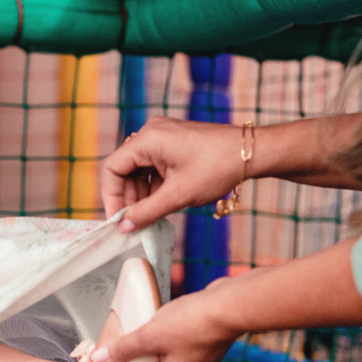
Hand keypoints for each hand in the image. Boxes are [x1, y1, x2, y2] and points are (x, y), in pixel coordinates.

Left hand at [92, 281, 239, 361]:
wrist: (228, 304)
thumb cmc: (193, 326)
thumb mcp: (150, 336)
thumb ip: (124, 348)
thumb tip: (97, 359)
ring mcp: (205, 359)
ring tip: (146, 348)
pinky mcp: (208, 342)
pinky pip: (188, 351)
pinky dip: (174, 345)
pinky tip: (163, 328)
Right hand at [101, 117, 248, 231]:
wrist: (251, 152)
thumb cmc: (217, 168)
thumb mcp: (178, 196)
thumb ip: (146, 212)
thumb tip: (124, 227)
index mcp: (148, 140)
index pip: (112, 169)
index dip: (111, 197)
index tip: (117, 221)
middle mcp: (151, 133)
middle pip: (124, 169)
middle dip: (128, 198)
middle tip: (134, 223)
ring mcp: (163, 136)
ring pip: (139, 170)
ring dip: (142, 194)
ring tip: (150, 216)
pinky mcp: (173, 143)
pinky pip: (153, 166)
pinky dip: (154, 186)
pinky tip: (162, 204)